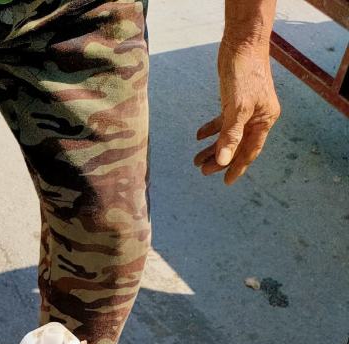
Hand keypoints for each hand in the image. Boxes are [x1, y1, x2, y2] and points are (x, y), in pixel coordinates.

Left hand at [194, 40, 279, 183]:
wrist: (243, 42)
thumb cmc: (245, 73)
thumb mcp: (237, 108)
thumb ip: (230, 135)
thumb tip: (223, 161)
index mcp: (264, 120)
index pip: (249, 151)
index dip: (237, 168)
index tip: (226, 183)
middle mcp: (257, 117)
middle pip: (237, 145)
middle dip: (220, 159)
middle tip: (202, 170)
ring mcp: (246, 109)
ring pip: (228, 134)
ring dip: (213, 147)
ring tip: (197, 159)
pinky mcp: (234, 100)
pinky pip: (223, 121)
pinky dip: (212, 129)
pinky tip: (199, 136)